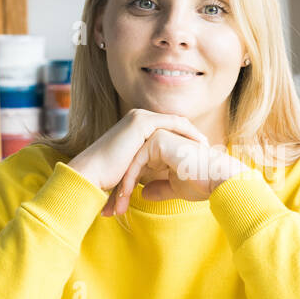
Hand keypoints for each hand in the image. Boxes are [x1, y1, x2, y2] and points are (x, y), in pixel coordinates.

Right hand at [68, 108, 207, 195]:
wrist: (90, 175)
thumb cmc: (108, 179)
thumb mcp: (134, 171)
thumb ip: (148, 169)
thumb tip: (163, 180)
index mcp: (136, 128)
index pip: (168, 130)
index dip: (185, 140)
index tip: (201, 154)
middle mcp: (138, 118)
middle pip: (175, 124)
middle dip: (193, 136)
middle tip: (209, 148)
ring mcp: (139, 117)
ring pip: (176, 122)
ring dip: (193, 133)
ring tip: (206, 147)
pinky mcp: (140, 121)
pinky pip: (172, 123)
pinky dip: (187, 132)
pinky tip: (198, 143)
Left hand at [103, 129, 249, 216]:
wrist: (218, 180)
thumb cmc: (202, 184)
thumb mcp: (175, 188)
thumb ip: (159, 188)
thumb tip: (143, 193)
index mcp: (162, 149)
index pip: (137, 169)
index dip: (126, 190)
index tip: (117, 209)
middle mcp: (158, 139)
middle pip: (129, 166)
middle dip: (118, 190)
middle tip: (109, 211)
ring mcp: (157, 136)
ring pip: (129, 164)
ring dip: (120, 188)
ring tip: (115, 209)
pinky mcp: (158, 140)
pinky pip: (136, 162)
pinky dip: (128, 181)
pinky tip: (125, 198)